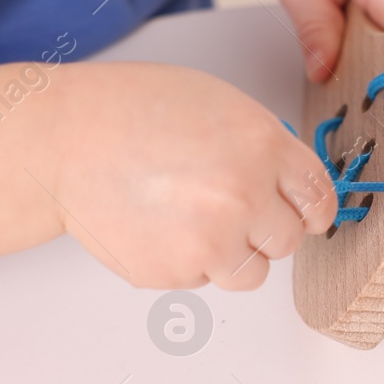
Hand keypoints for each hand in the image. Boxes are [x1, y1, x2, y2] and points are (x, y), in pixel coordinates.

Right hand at [50, 62, 336, 289]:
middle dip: (268, 230)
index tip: (308, 216)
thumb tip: (291, 184)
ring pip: (251, 272)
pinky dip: (187, 261)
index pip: (318, 196)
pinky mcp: (174, 272)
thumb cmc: (130, 112)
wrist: (64, 141)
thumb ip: (262, 146)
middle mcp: (244, 195)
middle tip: (234, 211)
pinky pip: (202, 279)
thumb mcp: (217, 104)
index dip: (313, 209)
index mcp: (262, 146)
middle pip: (289, 240)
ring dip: (232, 254)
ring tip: (193, 220)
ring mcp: (209, 240)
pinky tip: (159, 224)